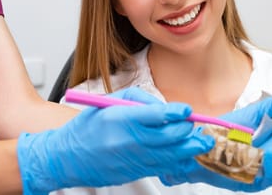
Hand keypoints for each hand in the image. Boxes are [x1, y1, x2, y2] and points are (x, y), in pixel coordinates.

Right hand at [16, 87, 213, 193]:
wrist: (68, 157)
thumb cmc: (88, 126)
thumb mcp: (109, 102)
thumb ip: (139, 100)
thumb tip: (165, 107)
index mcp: (120, 119)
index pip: (154, 116)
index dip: (175, 113)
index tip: (187, 110)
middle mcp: (127, 140)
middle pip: (167, 137)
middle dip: (187, 130)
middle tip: (197, 125)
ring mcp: (132, 159)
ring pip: (169, 155)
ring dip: (188, 148)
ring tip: (202, 142)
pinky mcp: (135, 172)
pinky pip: (162, 167)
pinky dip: (177, 161)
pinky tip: (187, 155)